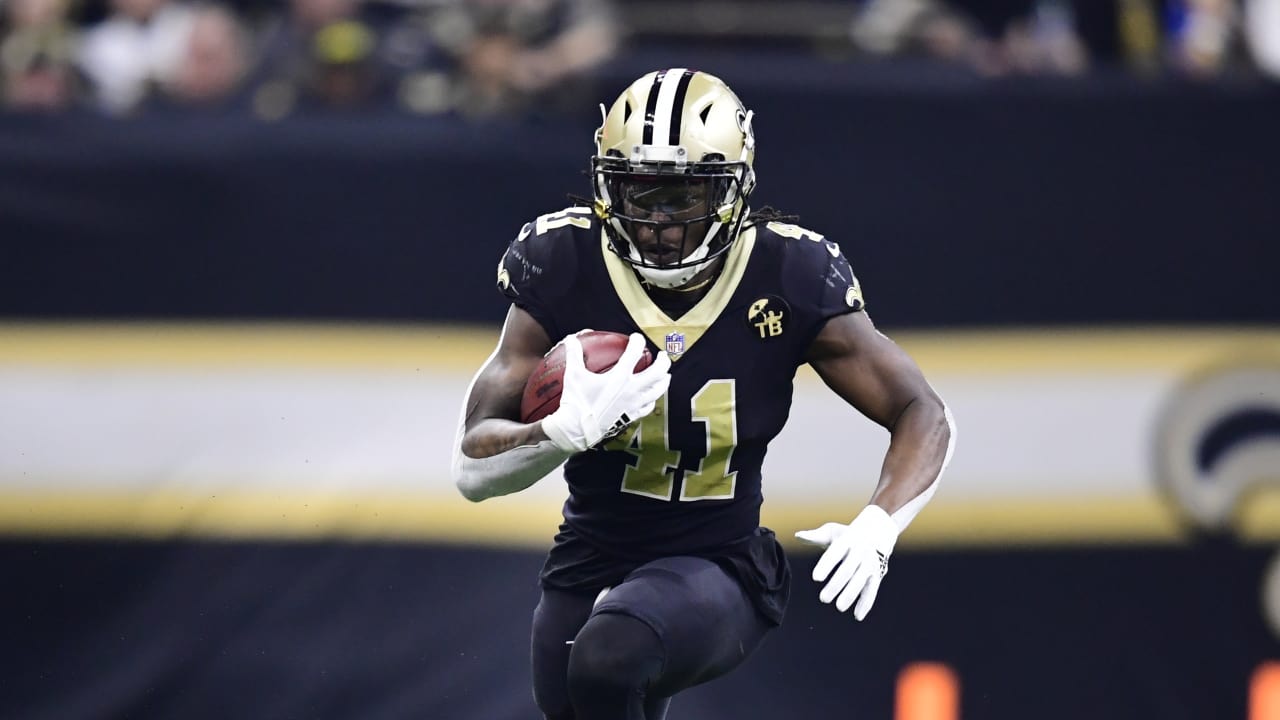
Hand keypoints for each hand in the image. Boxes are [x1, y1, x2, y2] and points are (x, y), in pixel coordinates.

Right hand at [541, 332, 670, 452]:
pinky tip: (651, 397)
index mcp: (619, 377)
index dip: (637, 341)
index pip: (634, 352)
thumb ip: (574, 354)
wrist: (578, 429)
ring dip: (664, 380)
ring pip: (658, 390)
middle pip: (657, 372)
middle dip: (663, 361)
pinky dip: (653, 399)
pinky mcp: (632, 416)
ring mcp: (634, 404)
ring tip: (666, 375)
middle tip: (662, 355)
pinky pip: (649, 407)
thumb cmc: (576, 402)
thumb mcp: (574, 375)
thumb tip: (571, 339)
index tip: (636, 338)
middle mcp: (631, 389)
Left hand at [795, 505, 898, 619]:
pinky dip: (866, 603)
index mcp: (847, 540)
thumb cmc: (847, 535)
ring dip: (850, 594)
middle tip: (823, 599)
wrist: (877, 530)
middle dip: (836, 585)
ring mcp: (871, 563)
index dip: (826, 565)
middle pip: (848, 569)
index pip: (835, 553)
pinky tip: (857, 615)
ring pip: (860, 580)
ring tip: (839, 607)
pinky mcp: (878, 574)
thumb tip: (797, 536)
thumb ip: (815, 536)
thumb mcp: (832, 532)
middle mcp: (861, 551)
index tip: (815, 578)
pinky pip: (872, 589)